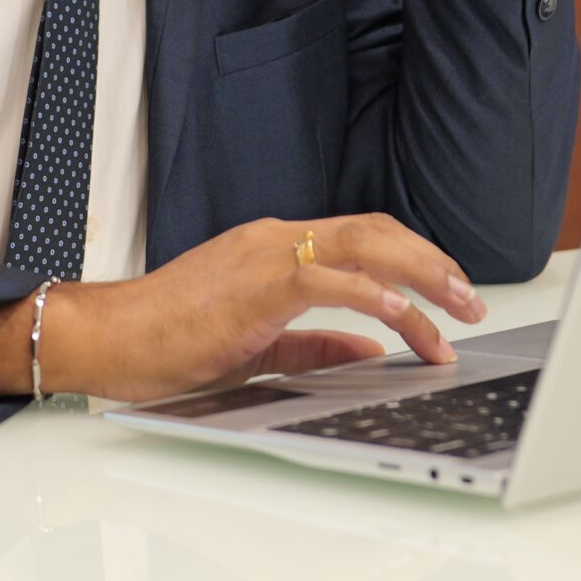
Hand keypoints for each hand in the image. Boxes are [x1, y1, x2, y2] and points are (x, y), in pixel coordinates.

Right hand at [0, 213, 490, 402]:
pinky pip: (328, 278)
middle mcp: (277, 239)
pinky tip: (403, 316)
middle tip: (472, 300)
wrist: (108, 337)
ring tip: (457, 309)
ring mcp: (266, 254)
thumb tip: (374, 349)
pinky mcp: (256, 281)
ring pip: (365, 244)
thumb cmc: (168, 340)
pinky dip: (374, 294)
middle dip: (434, 263)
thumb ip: (317, 343)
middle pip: (377, 231)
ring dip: (421, 276)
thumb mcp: (258, 346)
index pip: (363, 239)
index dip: (415, 261)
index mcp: (276, 249)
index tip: (450, 296)